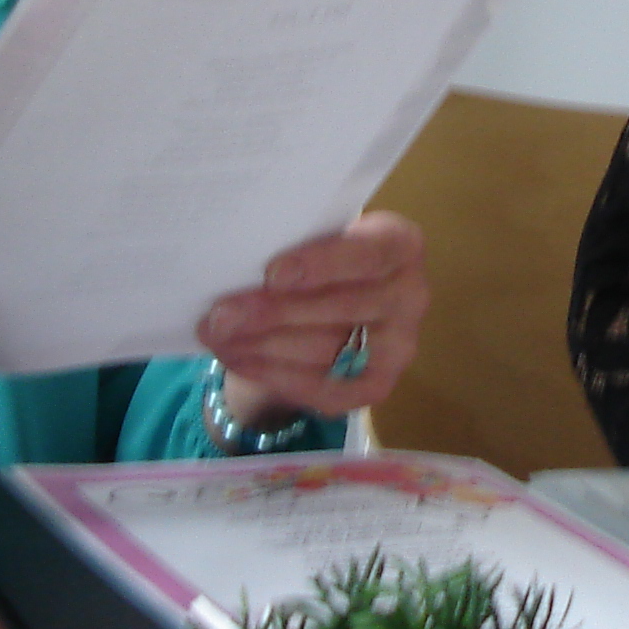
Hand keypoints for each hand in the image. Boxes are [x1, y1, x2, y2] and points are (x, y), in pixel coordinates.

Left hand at [197, 211, 426, 428]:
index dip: (322, 264)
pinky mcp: (379, 385)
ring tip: (218, 337)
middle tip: (220, 316)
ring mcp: (399, 346)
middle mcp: (411, 295)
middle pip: (340, 308)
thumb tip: (238, 268)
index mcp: (399, 245)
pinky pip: (325, 389)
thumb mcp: (310, 238)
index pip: (368, 254)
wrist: (328, 302)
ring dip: (263, 346)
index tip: (272, 274)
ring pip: (326, 350)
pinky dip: (276, 375)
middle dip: (273, 313)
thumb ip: (291, 247)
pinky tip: (239, 360)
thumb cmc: (316, 258)